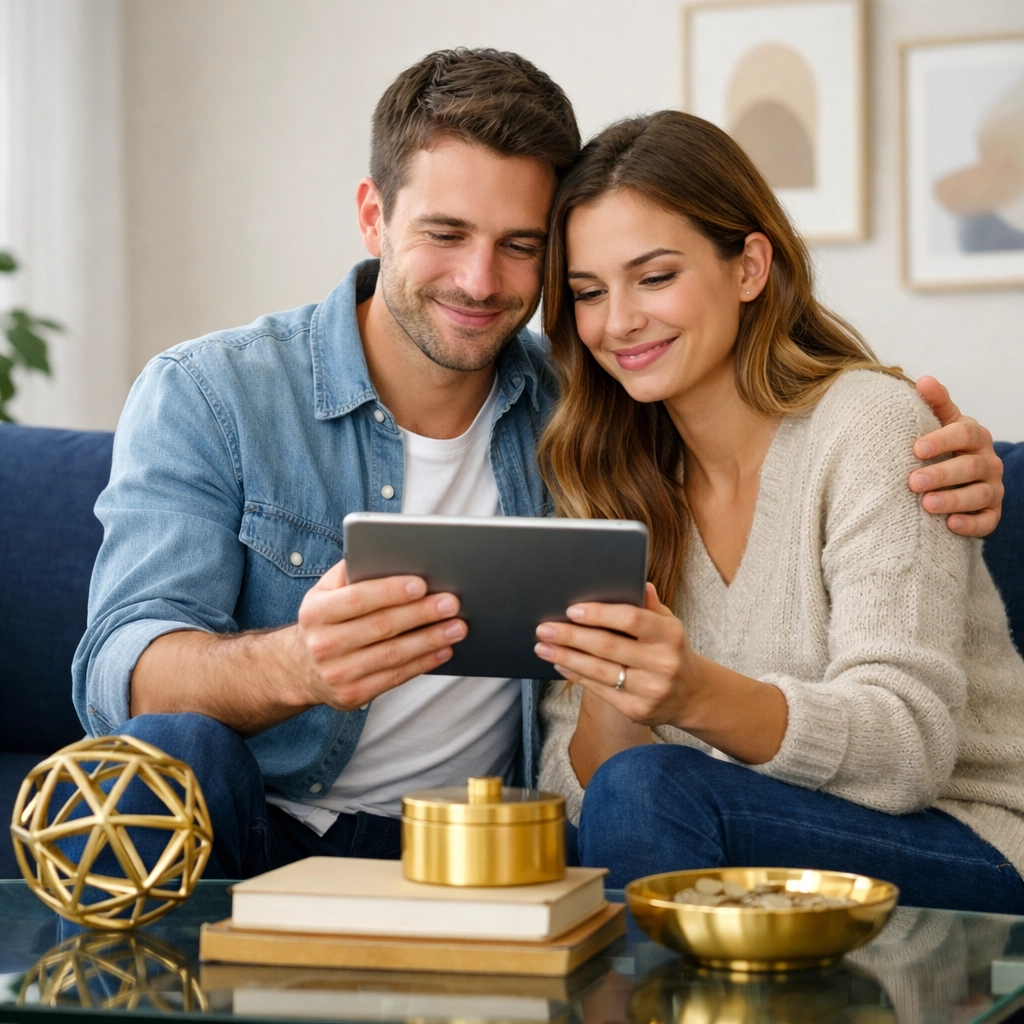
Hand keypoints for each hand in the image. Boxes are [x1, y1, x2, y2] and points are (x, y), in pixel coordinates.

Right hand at [290, 559, 465, 710]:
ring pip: (393, 655)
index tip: (421, 584)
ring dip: (430, 640)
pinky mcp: (353, 695)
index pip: (358, 599)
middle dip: (421, 613)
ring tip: (457, 627)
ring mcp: (337, 673)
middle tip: (451, 603)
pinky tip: (443, 650)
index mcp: (316, 612)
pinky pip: (395, 677)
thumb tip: (387, 553)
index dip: (390, 591)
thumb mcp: (324, 592)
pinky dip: (423, 663)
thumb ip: (351, 571)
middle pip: (381, 626)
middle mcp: (323, 644)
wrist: (300, 669)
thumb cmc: (325, 619)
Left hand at [534, 584, 696, 727]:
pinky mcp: (637, 710)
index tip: (572, 610)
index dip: (599, 614)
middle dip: (571, 636)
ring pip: (598, 671)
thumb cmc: (671, 649)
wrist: (692, 695)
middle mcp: (662, 663)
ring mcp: (650, 689)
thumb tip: (638, 583)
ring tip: (542, 646)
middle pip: (608, 646)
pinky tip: (560, 663)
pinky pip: (599, 690)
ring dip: (566, 657)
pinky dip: (576, 675)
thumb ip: (650, 606)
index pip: (631, 619)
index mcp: (670, 635)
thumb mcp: (668, 624)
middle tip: (544, 628)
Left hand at [912, 376, 1003, 536]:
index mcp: (974, 436)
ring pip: (979, 495)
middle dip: (941, 474)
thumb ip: (935, 403)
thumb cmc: (943, 445)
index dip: (942, 440)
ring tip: (926, 504)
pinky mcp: (992, 513)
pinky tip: (950, 525)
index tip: (916, 449)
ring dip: (953, 500)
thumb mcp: (942, 422)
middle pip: (969, 467)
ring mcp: (992, 487)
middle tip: (912, 482)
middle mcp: (988, 461)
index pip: (965, 434)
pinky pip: (987, 521)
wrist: (958, 477)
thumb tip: (924, 380)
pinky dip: (971, 524)